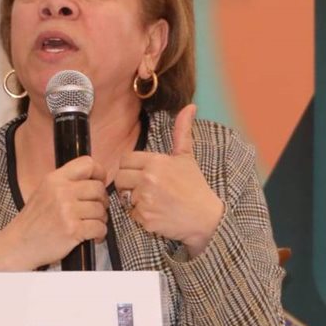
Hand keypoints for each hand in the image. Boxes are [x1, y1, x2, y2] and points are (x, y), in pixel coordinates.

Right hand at [0, 156, 106, 270]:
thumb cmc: (33, 221)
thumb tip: (95, 180)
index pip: (87, 164)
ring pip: (101, 210)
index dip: (99, 172)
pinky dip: (99, 234)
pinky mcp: (73, 230)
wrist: (19, 245)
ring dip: (101, 219)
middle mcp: (61, 192)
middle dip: (102, 201)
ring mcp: (67, 211)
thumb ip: (67, 183)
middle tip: (96, 209)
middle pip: (98, 188)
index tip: (100, 182)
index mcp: (55, 179)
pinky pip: (99, 227)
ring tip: (91, 224)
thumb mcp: (45, 192)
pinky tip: (92, 236)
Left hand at [115, 104, 223, 258]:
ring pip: (124, 197)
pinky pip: (132, 215)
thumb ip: (182, 131)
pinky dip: (141, 216)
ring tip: (153, 200)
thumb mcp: (186, 157)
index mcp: (156, 162)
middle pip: (120, 178)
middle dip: (129, 184)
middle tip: (145, 188)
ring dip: (134, 200)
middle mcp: (148, 179)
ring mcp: (145, 200)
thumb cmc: (195, 186)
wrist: (206, 217)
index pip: (125, 160)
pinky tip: (156, 213)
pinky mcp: (145, 218)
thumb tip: (190, 106)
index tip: (142, 173)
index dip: (131, 167)